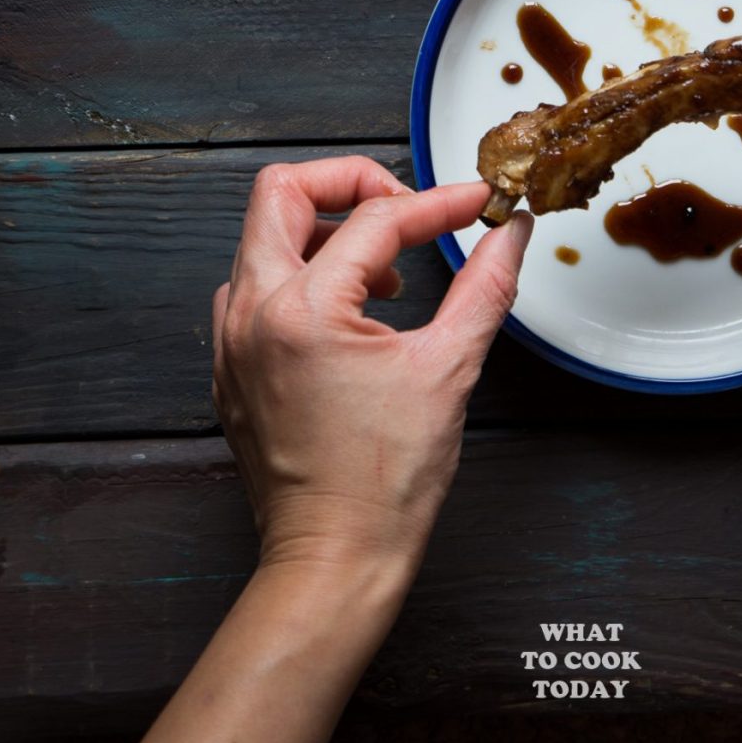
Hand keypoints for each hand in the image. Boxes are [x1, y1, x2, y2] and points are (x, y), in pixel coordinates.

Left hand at [212, 157, 531, 589]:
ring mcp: (232, 341)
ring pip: (263, 237)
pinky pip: (253, 287)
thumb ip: (484, 287)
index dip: (437, 204)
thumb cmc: (384, 482)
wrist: (334, 560)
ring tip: (384, 273)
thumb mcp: (449, 370)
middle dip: (351, 182)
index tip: (476, 204)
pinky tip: (351, 312)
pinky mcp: (231, 366)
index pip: (376, 219)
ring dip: (325, 231)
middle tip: (406, 208)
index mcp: (304, 311)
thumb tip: (511, 233)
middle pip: (283, 192)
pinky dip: (302, 275)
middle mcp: (252, 314)